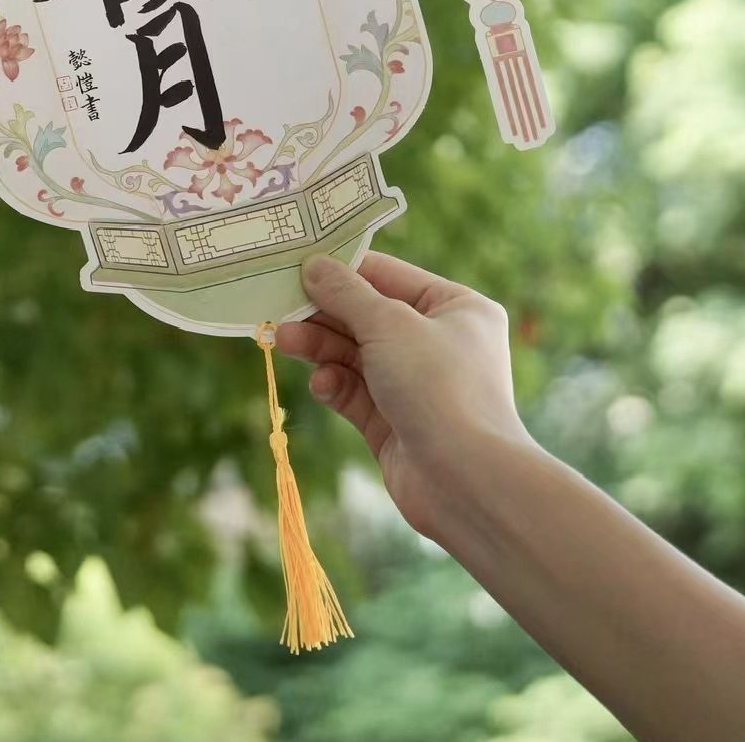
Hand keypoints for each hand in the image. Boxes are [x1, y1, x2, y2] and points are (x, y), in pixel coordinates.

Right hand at [277, 252, 534, 541]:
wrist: (466, 480)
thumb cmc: (439, 387)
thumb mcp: (388, 325)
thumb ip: (345, 293)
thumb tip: (314, 265)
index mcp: (456, 308)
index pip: (389, 276)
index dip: (342, 270)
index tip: (294, 266)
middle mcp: (440, 343)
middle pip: (367, 317)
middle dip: (322, 314)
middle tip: (278, 310)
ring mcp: (417, 385)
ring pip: (355, 355)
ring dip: (319, 347)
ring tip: (283, 342)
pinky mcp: (395, 422)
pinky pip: (355, 392)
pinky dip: (335, 385)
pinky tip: (322, 386)